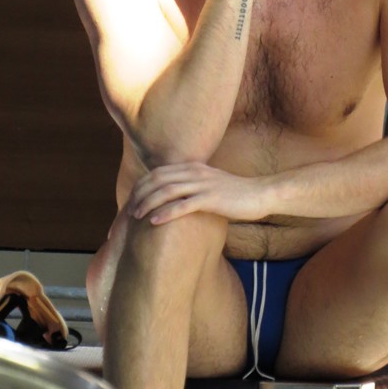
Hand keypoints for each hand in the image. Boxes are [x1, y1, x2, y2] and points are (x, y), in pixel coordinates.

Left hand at [127, 162, 270, 224]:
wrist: (260, 194)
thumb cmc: (235, 193)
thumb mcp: (209, 183)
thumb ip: (191, 185)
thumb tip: (174, 195)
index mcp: (192, 167)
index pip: (158, 173)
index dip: (141, 186)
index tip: (130, 201)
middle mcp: (194, 172)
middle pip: (157, 180)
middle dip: (139, 195)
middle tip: (127, 211)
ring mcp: (203, 184)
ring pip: (167, 191)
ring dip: (148, 203)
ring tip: (136, 216)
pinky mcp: (211, 199)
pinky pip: (183, 205)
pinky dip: (166, 212)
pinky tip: (154, 221)